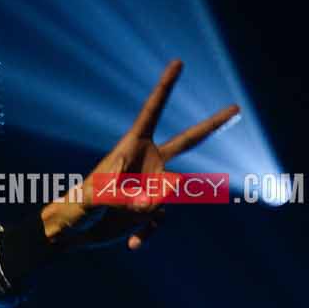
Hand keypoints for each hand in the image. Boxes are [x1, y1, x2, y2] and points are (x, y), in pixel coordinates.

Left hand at [41, 59, 239, 251]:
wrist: (72, 232)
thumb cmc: (76, 208)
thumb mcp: (92, 198)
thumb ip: (122, 196)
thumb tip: (151, 201)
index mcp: (132, 146)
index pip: (152, 111)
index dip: (165, 87)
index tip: (178, 63)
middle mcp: (148, 162)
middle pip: (187, 141)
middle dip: (212, 125)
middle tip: (236, 108)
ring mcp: (151, 185)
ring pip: (171, 194)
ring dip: (149, 213)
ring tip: (124, 219)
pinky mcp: (149, 208)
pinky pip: (160, 218)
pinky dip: (147, 232)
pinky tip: (132, 244)